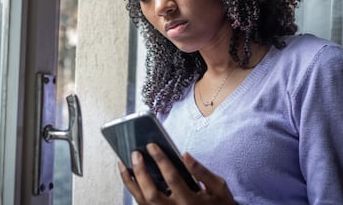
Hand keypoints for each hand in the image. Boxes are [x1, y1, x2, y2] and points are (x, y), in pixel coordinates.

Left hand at [118, 143, 236, 204]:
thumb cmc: (219, 204)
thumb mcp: (219, 188)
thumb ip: (202, 171)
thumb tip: (185, 155)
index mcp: (191, 202)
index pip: (172, 179)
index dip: (161, 160)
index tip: (151, 145)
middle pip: (151, 194)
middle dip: (140, 172)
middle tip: (135, 153)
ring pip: (142, 201)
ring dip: (130, 182)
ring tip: (123, 162)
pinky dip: (133, 190)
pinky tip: (129, 176)